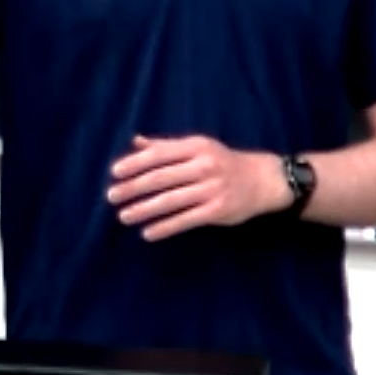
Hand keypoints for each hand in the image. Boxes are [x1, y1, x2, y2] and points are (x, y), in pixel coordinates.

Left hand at [106, 134, 291, 240]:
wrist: (264, 179)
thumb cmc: (225, 162)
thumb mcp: (199, 147)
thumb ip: (166, 146)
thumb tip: (135, 142)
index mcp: (196, 147)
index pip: (159, 154)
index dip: (135, 163)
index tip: (114, 172)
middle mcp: (203, 165)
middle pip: (161, 177)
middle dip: (133, 187)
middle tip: (111, 196)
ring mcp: (211, 189)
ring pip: (170, 200)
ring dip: (144, 209)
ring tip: (124, 216)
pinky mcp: (217, 210)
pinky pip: (185, 220)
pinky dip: (165, 227)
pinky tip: (148, 232)